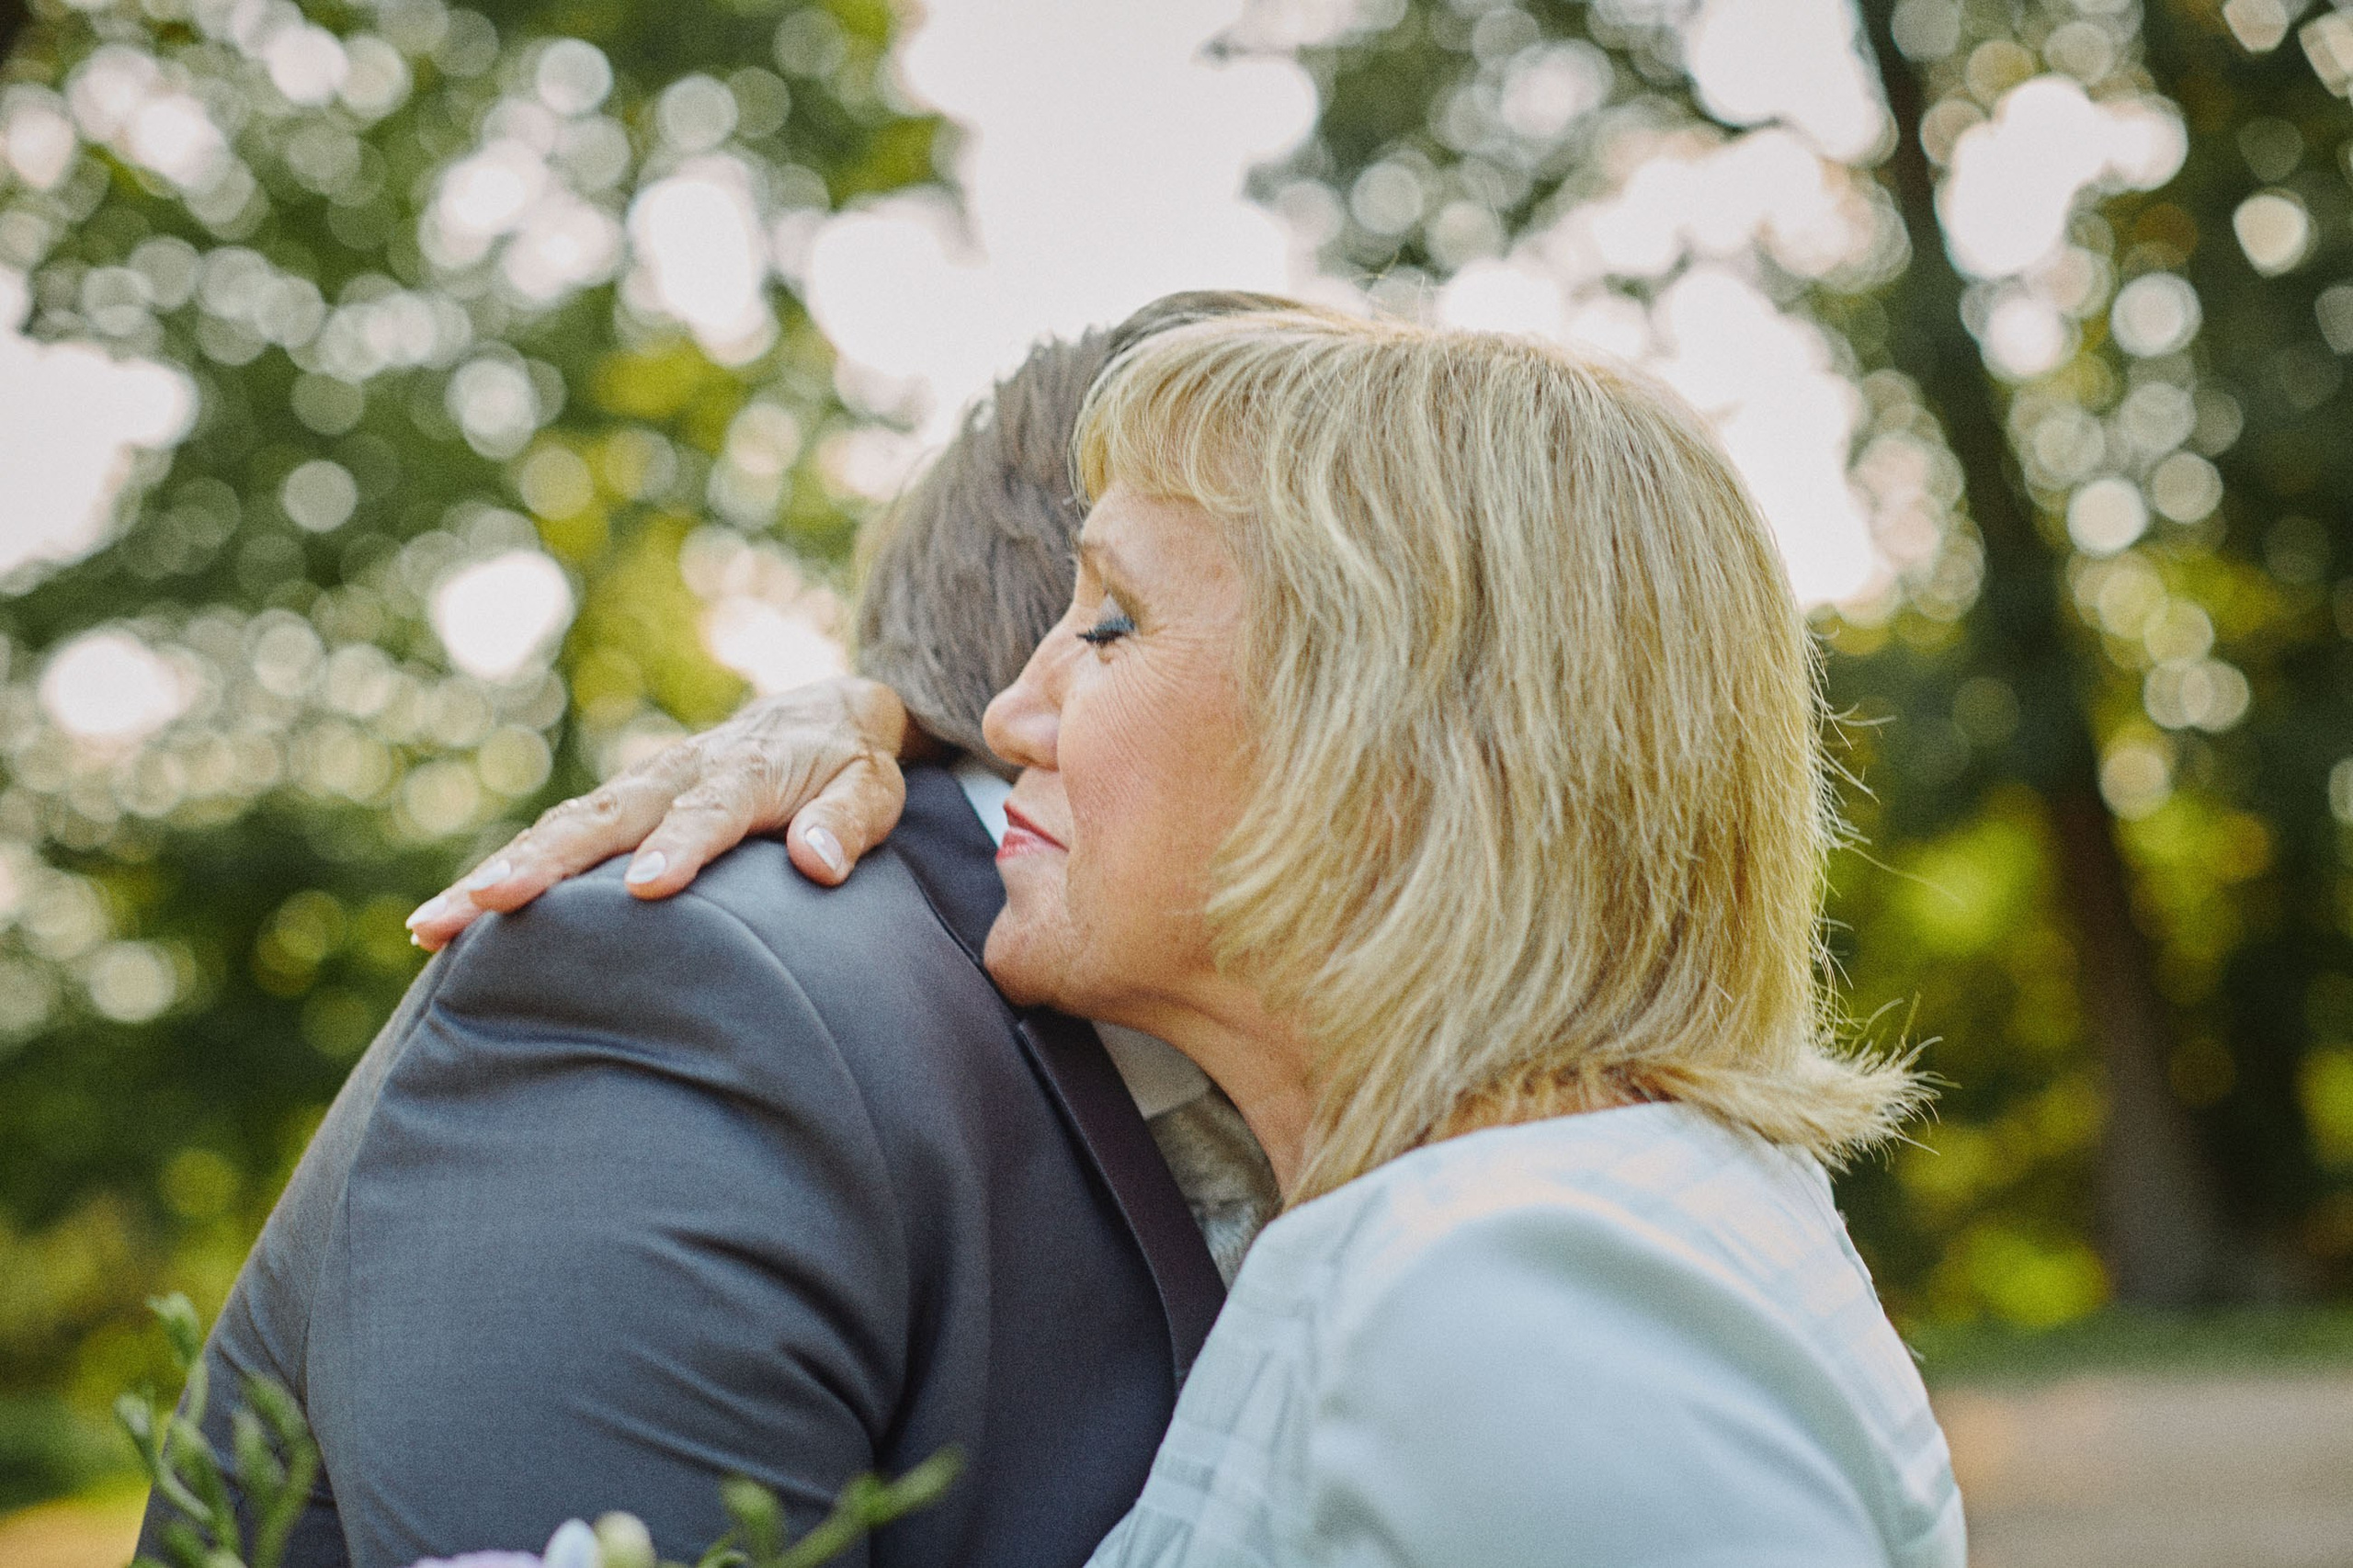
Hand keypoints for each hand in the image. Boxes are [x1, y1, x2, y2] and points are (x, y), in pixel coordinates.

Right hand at [406, 677, 912, 950]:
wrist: (820, 713)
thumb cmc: (848, 764)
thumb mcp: (872, 788)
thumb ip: (848, 821)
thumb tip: (819, 862)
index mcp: (744, 773)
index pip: (708, 812)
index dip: (679, 847)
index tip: (646, 889)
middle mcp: (676, 775)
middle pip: (602, 821)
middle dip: (542, 864)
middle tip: (486, 907)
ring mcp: (638, 789)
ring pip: (560, 831)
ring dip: (497, 873)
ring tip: (433, 925)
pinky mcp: (618, 807)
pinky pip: (553, 840)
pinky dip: (499, 875)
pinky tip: (442, 925)